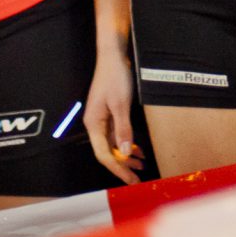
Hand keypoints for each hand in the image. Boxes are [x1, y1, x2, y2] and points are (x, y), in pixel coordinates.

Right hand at [83, 48, 141, 183]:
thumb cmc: (114, 77)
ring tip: (141, 165)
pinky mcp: (110, 114)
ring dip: (126, 156)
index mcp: (94, 124)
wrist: (113, 56)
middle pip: (107, 152)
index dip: (117, 169)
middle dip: (123, 165)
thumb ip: (123, 130)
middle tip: (138, 178)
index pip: (103, 154)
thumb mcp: (121, 105)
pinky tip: (138, 150)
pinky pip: (117, 135)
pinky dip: (127, 144)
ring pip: (114, 145)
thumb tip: (124, 153)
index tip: (129, 179)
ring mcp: (103, 120)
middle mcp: (95, 124)